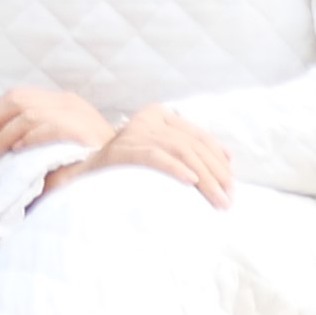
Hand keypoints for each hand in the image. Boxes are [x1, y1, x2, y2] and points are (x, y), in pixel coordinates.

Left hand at [0, 81, 112, 164]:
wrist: (127, 168)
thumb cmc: (92, 161)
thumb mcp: (62, 142)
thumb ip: (39, 136)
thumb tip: (4, 144)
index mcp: (63, 101)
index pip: (19, 96)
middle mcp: (68, 102)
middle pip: (18, 100)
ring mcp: (75, 114)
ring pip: (26, 114)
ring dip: (1, 136)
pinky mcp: (81, 130)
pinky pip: (46, 127)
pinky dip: (27, 138)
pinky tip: (15, 151)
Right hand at [47, 103, 234, 209]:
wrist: (84, 178)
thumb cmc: (129, 170)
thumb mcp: (160, 153)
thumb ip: (187, 150)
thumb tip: (228, 159)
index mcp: (157, 114)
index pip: (196, 134)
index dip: (217, 156)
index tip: (232, 179)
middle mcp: (146, 118)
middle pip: (191, 143)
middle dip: (215, 173)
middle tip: (229, 199)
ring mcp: (133, 132)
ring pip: (180, 149)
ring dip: (205, 178)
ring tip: (218, 200)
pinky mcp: (122, 150)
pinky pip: (155, 157)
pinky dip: (175, 168)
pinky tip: (191, 181)